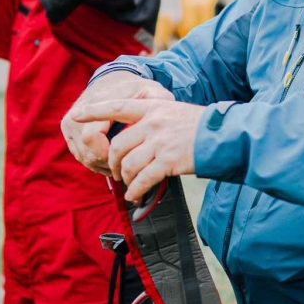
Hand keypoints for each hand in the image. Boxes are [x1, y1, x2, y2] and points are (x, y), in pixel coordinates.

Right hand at [62, 72, 172, 174]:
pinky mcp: (68, 132)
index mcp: (95, 104)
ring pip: (84, 158)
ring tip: (124, 163)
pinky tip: (113, 159)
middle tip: (128, 166)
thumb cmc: (134, 90)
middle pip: (88, 153)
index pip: (91, 137)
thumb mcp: (150, 90)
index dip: (108, 154)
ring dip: (104, 165)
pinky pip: (81, 156)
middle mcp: (76, 114)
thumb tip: (166, 111)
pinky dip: (97, 162)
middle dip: (110, 163)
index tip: (127, 158)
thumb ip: (160, 99)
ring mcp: (70, 124)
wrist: (112, 81)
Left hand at [67, 98, 203, 200]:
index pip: (116, 107)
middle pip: (118, 145)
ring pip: (128, 164)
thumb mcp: (175, 112)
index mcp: (153, 107)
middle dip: (113, 163)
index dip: (94, 111)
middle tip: (117, 173)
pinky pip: (142, 179)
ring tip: (129, 185)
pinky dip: (135, 190)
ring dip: (125, 179)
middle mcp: (153, 122)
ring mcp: (160, 141)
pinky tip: (135, 196)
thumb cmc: (203, 126)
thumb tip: (135, 136)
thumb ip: (154, 119)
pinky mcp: (168, 161)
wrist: (226, 136)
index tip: (76, 115)